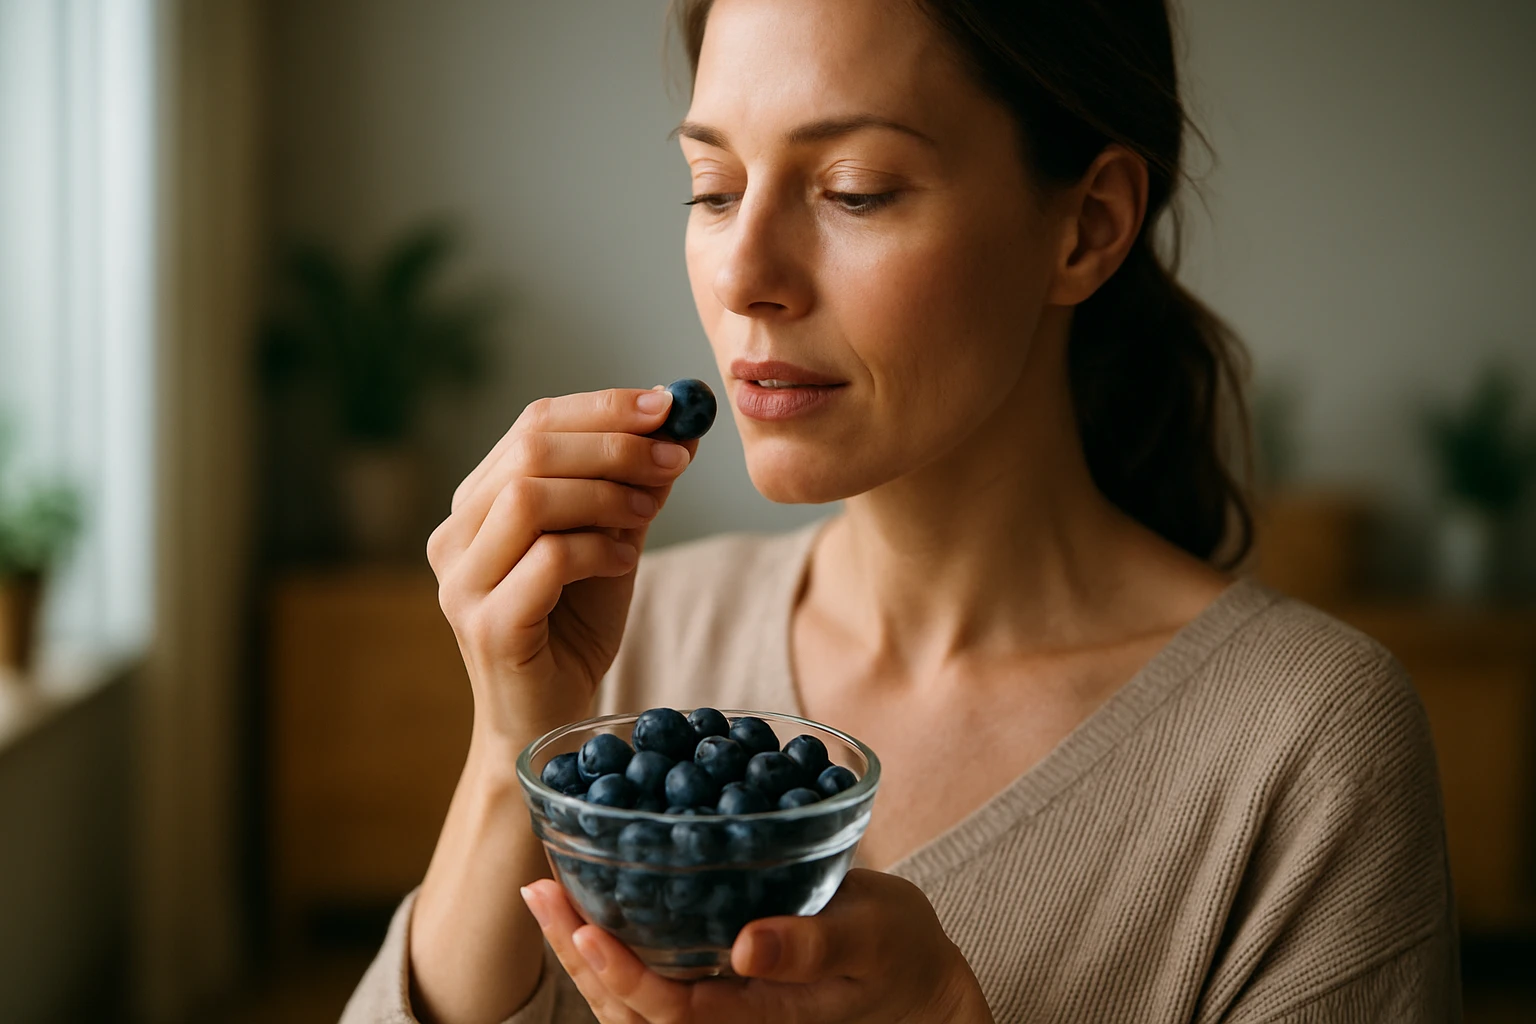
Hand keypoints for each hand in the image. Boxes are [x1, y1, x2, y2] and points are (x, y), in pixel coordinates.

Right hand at [426, 387, 698, 749]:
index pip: (532, 424)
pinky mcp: (487, 626)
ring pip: (530, 497)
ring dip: (606, 494)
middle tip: (675, 457)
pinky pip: (546, 560)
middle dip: (614, 444)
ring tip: (650, 513)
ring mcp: (463, 583)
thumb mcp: (611, 543)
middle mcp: (455, 537)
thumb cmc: (574, 632)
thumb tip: (680, 426)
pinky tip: (625, 560)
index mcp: (477, 505)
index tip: (669, 406)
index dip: (603, 407)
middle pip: (530, 451)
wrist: (550, 726)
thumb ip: (632, 488)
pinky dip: (597, 548)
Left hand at [521, 869, 994, 1023]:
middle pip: (631, 1011)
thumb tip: (746, 946)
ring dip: (580, 950)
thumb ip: (814, 944)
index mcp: (759, 1019)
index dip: (621, 972)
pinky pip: (650, 980)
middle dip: (578, 954)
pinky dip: (609, 943)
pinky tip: (585, 898)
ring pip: (629, 1002)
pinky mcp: (716, 989)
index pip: (671, 1011)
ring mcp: (719, 1010)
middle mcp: (728, 1022)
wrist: (921, 980)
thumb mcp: (873, 938)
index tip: (585, 924)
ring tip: (543, 891)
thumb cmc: (903, 955)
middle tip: (539, 890)